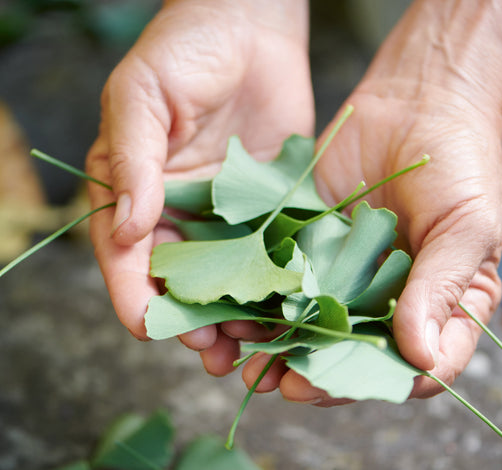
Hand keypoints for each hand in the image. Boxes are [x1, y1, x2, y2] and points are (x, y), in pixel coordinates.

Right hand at [85, 0, 312, 374]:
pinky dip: (276, 285)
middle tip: (210, 353)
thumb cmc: (183, 49)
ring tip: (251, 350)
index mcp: (137, 193)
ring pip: (228, 280)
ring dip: (236, 317)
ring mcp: (227, 215)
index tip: (147, 327)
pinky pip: (271, 253)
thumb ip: (132, 161)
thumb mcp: (142, 96)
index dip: (134, 295)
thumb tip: (129, 227)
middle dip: (190, 321)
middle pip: (180, 283)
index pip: (127, 257)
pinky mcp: (270, 208)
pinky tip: (288, 307)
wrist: (250, 25)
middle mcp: (179, 213)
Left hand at [241, 0, 501, 403]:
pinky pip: (283, 276)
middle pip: (349, 352)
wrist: (418, 102)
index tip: (336, 389)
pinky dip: (261, 296)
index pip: (410, 366)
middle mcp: (384, 297)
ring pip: (309, 321)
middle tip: (282, 386)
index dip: (375, 385)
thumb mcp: (465, 228)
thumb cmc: (461, 166)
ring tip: (249, 364)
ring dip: (279, 345)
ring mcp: (342, 271)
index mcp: (434, 305)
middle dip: (314, 374)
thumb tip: (418, 357)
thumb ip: (442, 290)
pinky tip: (239, 310)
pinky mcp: (309, 242)